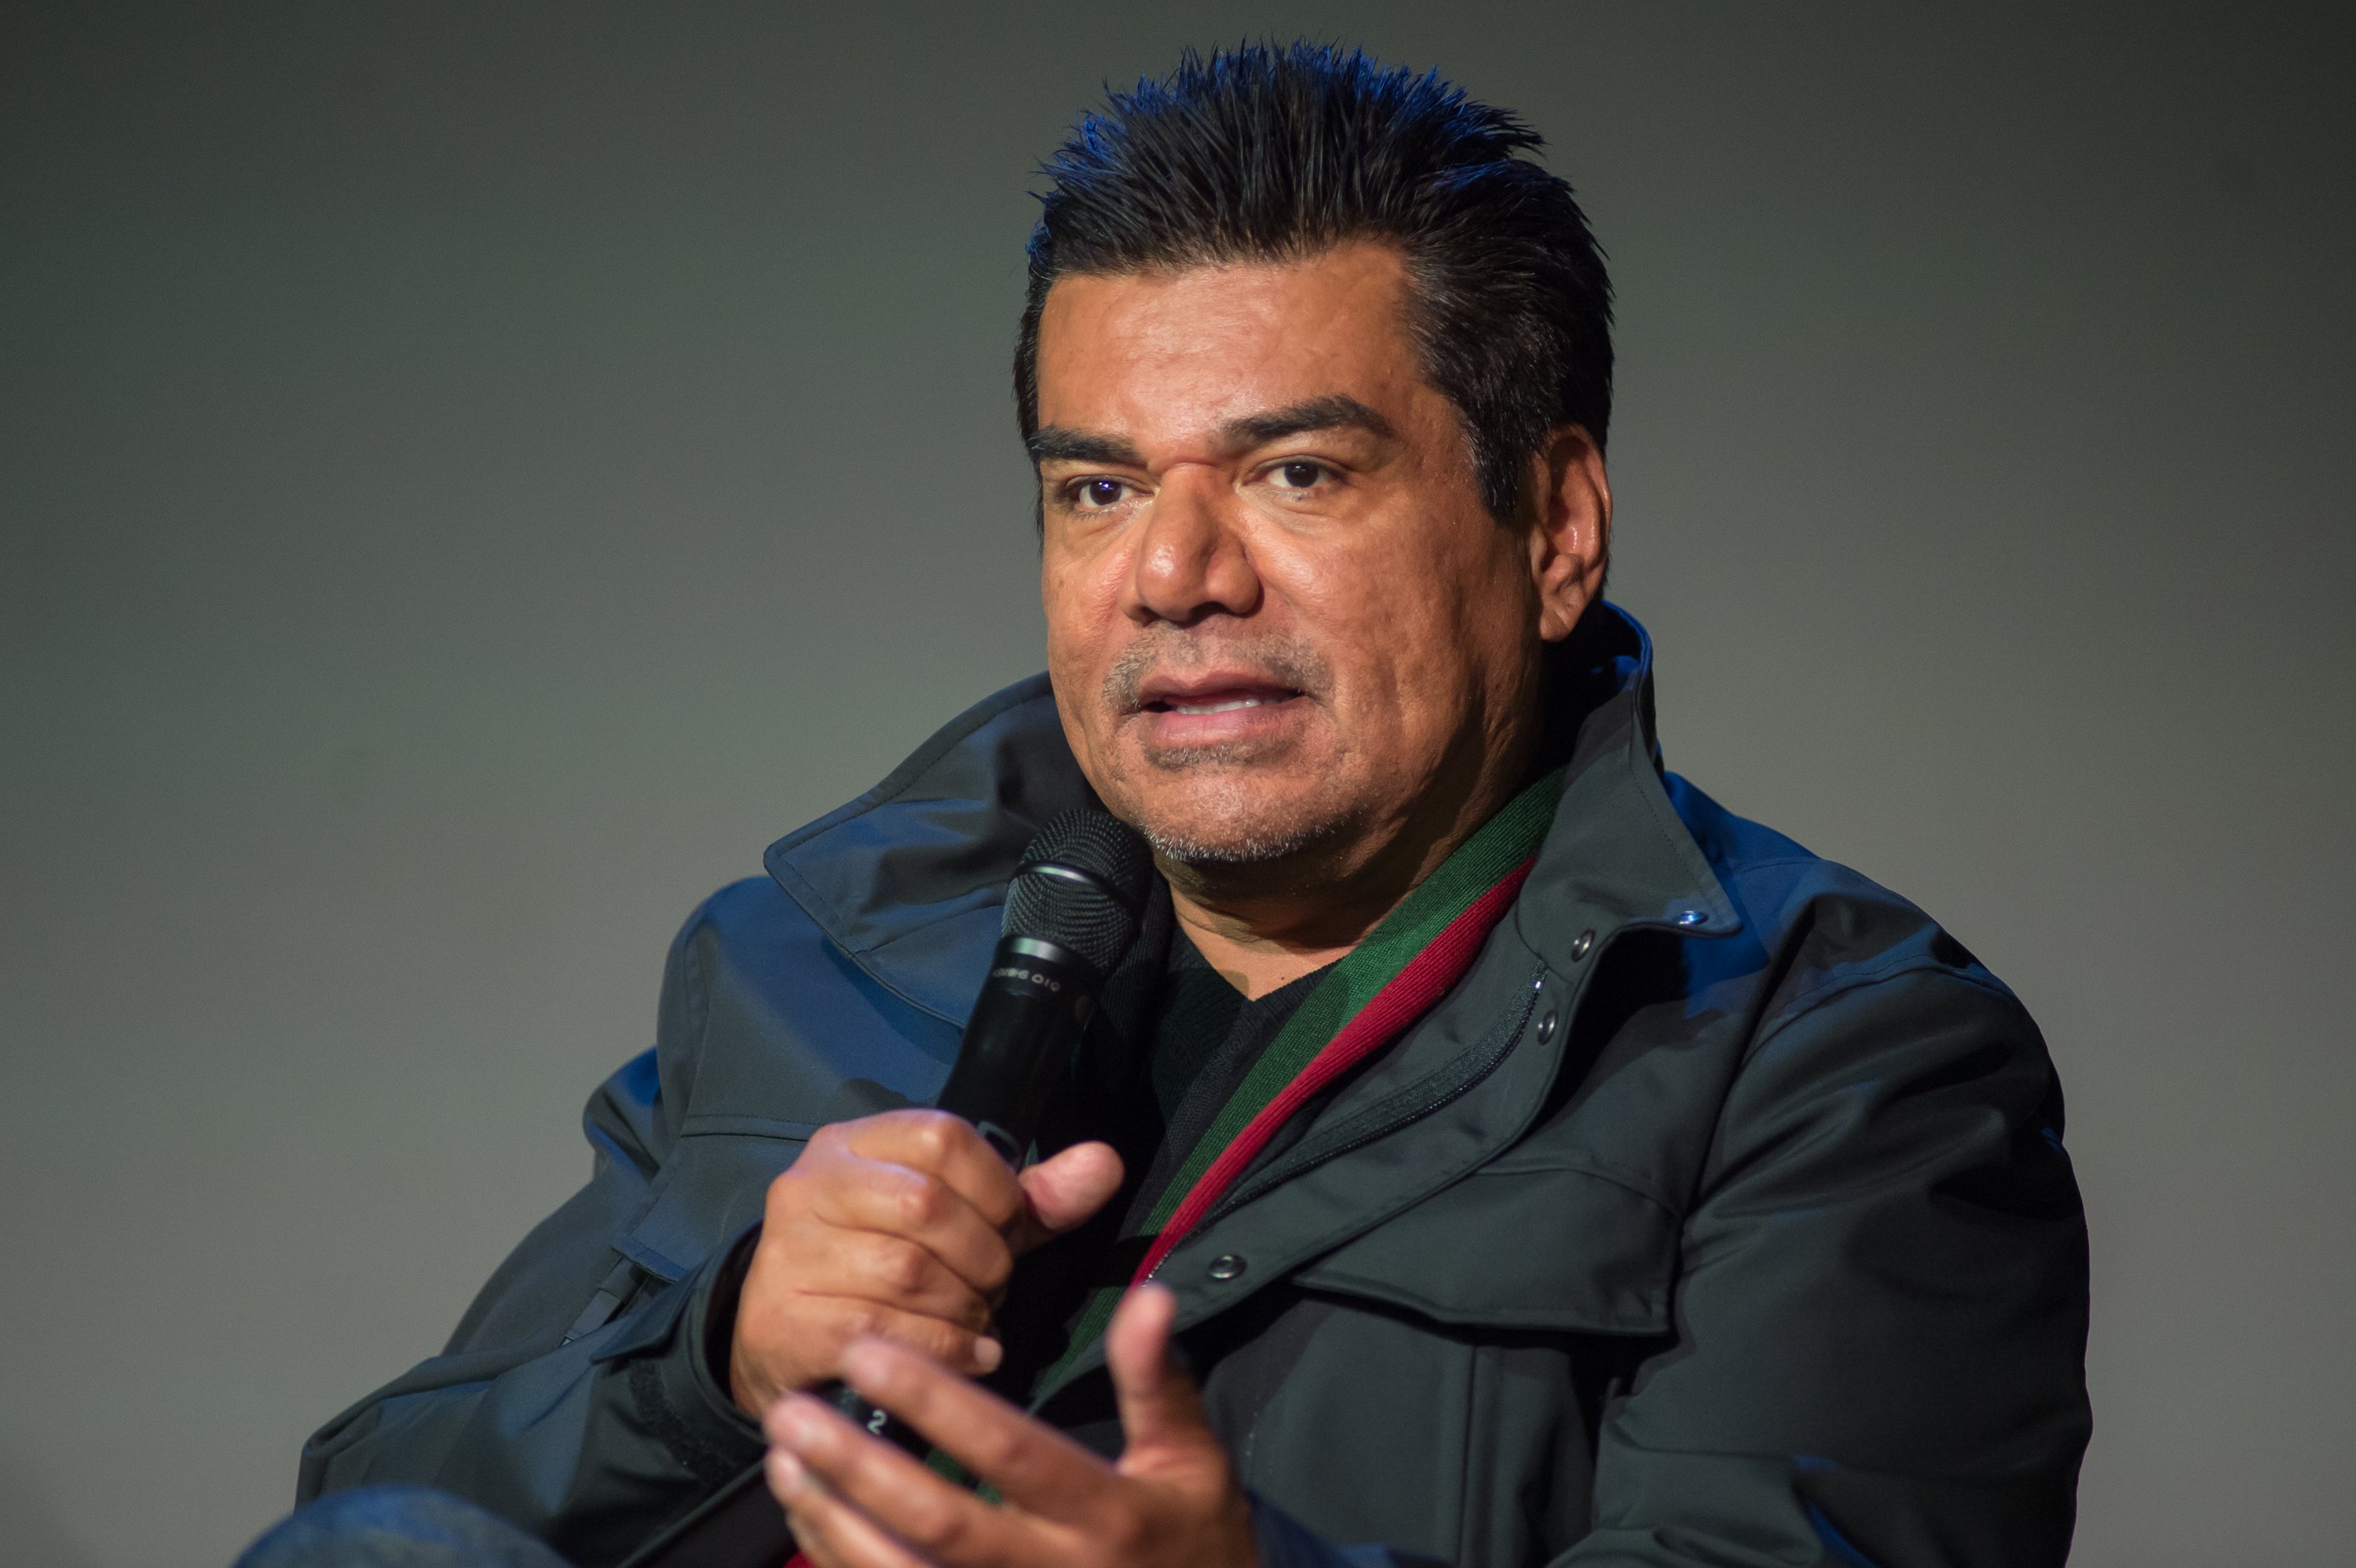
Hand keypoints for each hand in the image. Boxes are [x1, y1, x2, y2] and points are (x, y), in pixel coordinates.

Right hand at [730, 1109, 1123, 1413]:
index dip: (997, 1189)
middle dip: (983, 1257)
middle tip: (993, 1287)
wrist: (786, 1340)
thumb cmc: (885, 1271)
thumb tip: (1107, 1162)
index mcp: (856, 1143)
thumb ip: (1032, 1198)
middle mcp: (812, 1185)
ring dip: (965, 1307)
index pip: (944, 1137)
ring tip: (976, 1321)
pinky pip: (885, 1331)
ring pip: (908, 1272)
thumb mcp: (962, 1224)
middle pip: (927, 1205)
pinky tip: (970, 1354)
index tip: (1007, 1229)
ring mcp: (790, 1252)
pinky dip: (946, 1348)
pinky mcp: (786, 1319)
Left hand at [762, 1282, 1256, 1567]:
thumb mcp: (1194, 1464)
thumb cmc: (1194, 1544)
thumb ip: (1159, 1381)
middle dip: (858, 1466)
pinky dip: (842, 1560)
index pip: (1011, 1451)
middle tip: (793, 1408)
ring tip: (783, 1457)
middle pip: (940, 1524)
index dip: (937, 1402)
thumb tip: (1150, 1295)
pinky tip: (807, 1511)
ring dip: (834, 1519)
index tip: (867, 1351)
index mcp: (1107, 1516)